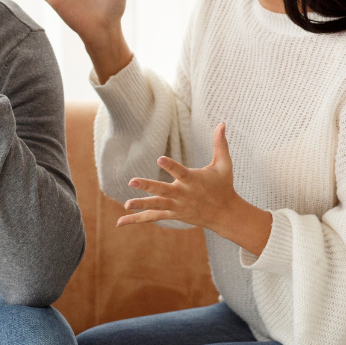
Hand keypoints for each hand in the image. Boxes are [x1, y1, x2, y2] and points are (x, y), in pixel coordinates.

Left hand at [119, 123, 272, 255]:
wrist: (225, 214)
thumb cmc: (224, 186)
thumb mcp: (224, 164)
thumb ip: (220, 144)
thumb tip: (223, 123)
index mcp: (194, 181)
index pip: (181, 172)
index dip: (171, 165)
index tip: (159, 158)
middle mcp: (183, 194)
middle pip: (163, 191)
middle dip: (148, 186)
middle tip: (132, 181)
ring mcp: (177, 206)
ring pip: (157, 205)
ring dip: (141, 205)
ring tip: (126, 204)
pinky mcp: (172, 214)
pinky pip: (153, 217)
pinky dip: (137, 219)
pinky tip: (120, 222)